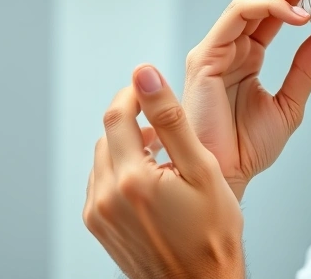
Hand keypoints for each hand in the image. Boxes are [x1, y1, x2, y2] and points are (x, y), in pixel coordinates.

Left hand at [84, 65, 244, 278]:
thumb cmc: (212, 234)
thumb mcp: (202, 169)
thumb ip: (170, 118)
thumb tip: (147, 75)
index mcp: (132, 179)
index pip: (117, 115)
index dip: (134, 94)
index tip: (151, 89)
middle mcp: (106, 197)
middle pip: (108, 135)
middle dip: (133, 121)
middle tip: (164, 125)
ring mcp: (98, 214)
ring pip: (104, 158)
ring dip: (127, 147)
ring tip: (162, 155)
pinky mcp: (98, 226)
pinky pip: (102, 182)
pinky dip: (122, 171)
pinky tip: (151, 180)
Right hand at [183, 0, 310, 200]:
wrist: (226, 176)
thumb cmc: (248, 148)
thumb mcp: (290, 104)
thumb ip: (306, 68)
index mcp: (247, 55)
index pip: (273, 12)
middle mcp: (229, 46)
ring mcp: (215, 49)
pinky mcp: (205, 56)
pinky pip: (237, 16)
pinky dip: (270, 8)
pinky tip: (298, 17)